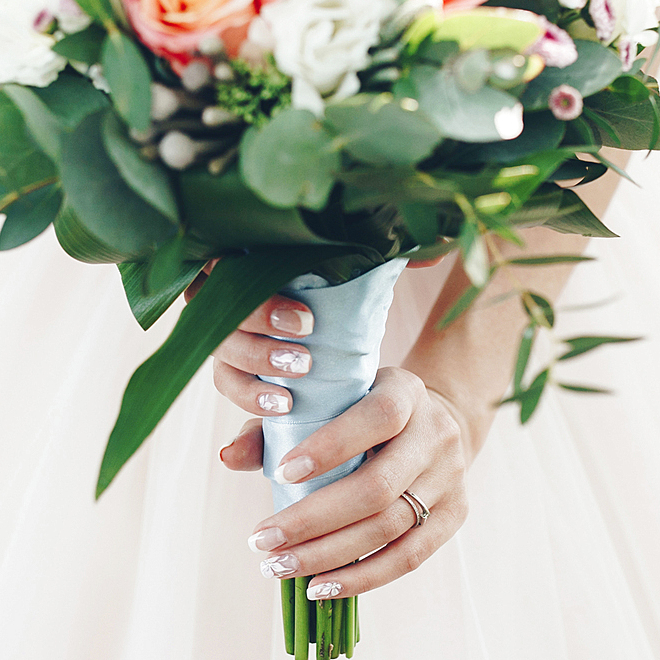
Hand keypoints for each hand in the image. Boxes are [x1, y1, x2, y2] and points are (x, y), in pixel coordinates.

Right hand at [183, 254, 446, 417]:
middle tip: (304, 362)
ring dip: (252, 378)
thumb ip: (390, 253)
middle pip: (220, 319)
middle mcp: (226, 289)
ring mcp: (226, 329)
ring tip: (289, 397)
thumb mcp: (359, 262)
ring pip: (220, 356)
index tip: (307, 322)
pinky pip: (227, 385)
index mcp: (246, 252)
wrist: (334, 318)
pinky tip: (279, 410)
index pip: (229, 270)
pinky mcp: (233, 364)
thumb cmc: (340, 279)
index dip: (261, 302)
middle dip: (258, 344)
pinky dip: (249, 401)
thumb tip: (440, 248)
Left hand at [222, 368, 470, 598]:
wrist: (433, 421)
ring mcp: (451, 477)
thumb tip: (228, 457)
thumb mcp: (326, 401)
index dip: (331, 446)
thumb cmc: (359, 410)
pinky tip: (318, 587)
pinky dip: (362, 578)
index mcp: (406, 392)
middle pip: (379, 488)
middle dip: (314, 520)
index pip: (377, 417)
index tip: (281, 473)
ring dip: (329, 555)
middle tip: (262, 542)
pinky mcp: (456, 515)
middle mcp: (436, 433)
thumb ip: (274, 427)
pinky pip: (410, 557)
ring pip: (390, 528)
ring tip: (279, 567)